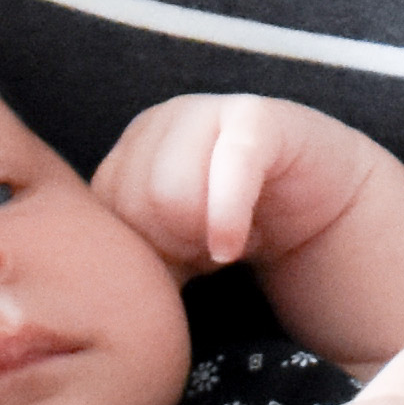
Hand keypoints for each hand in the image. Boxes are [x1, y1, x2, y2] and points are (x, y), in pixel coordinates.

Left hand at [95, 90, 361, 272]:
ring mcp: (205, 112)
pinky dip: (227, 221)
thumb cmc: (234, 232)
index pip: (99, 214)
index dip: (141, 254)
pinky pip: (227, 170)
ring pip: (169, 193)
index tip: (176, 262)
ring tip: (223, 238)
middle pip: (132, 205)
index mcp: (125, 151)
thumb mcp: (170, 249)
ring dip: (200, 236)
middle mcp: (156, 122)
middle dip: (170, 246)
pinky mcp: (257, 118)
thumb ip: (130, 254)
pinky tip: (232, 248)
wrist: (319, 210)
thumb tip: (84, 292)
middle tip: (203, 250)